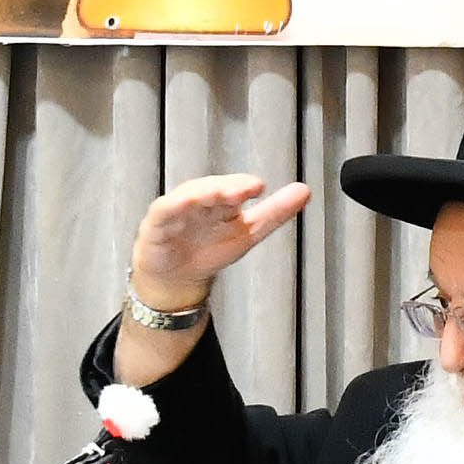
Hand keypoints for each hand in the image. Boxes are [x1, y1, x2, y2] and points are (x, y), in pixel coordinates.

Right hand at [122, 173, 310, 316]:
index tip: (259, 186)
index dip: (244, 186)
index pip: (235, 189)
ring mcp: (179, 210)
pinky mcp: (158, 223)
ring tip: (217, 192)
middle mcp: (202, 201)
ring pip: (190, 196)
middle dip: (228, 187)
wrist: (176, 278)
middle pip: (213, 189)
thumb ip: (275, 213)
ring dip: (203, 192)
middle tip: (245, 188)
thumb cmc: (210, 248)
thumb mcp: (248, 233)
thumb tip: (305, 190)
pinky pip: (165, 211)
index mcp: (224, 202)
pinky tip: (184, 203)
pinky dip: (174, 206)